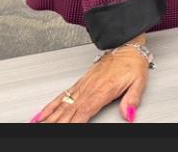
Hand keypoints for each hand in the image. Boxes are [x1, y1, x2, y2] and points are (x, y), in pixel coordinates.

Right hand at [30, 37, 149, 122]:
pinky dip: (49, 107)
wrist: (126, 45)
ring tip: (38, 126)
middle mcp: (90, 89)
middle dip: (57, 123)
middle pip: (69, 111)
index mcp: (103, 91)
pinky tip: (41, 115)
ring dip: (50, 117)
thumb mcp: (139, 81)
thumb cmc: (132, 63)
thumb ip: (132, 99)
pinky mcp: (80, 83)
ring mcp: (83, 86)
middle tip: (45, 131)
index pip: (84, 112)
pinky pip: (62, 96)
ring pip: (62, 105)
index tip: (65, 131)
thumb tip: (129, 114)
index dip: (73, 123)